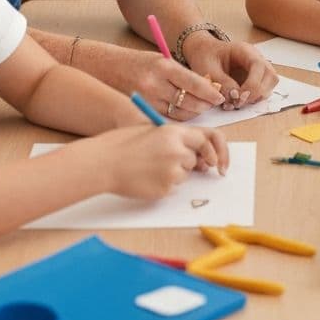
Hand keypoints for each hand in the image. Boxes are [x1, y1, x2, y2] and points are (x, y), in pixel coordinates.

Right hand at [102, 124, 229, 200]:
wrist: (104, 162)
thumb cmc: (124, 144)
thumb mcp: (153, 132)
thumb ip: (176, 139)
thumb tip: (197, 154)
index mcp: (174, 132)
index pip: (206, 139)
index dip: (213, 151)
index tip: (214, 162)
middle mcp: (177, 150)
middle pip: (194, 160)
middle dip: (186, 163)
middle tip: (171, 166)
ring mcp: (172, 170)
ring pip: (183, 175)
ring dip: (172, 174)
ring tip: (148, 167)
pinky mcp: (165, 188)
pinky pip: (171, 188)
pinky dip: (162, 185)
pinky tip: (144, 178)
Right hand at [118, 49, 225, 121]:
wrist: (106, 68)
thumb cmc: (137, 62)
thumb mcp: (161, 61)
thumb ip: (181, 74)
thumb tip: (206, 88)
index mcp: (162, 66)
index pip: (193, 83)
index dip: (209, 92)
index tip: (219, 97)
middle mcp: (154, 84)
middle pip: (188, 101)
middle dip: (204, 104)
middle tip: (213, 104)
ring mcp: (147, 100)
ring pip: (179, 113)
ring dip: (194, 113)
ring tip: (201, 108)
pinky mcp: (142, 111)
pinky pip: (167, 118)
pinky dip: (178, 118)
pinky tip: (184, 114)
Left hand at [184, 34, 278, 108]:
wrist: (203, 52)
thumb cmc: (206, 56)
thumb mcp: (208, 69)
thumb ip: (222, 83)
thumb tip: (235, 97)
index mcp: (244, 50)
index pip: (259, 66)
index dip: (253, 84)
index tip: (239, 96)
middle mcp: (255, 58)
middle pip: (270, 75)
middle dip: (257, 93)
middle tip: (238, 102)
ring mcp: (258, 68)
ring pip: (270, 84)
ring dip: (257, 97)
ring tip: (237, 102)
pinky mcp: (256, 78)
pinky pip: (263, 90)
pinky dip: (254, 99)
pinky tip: (238, 100)